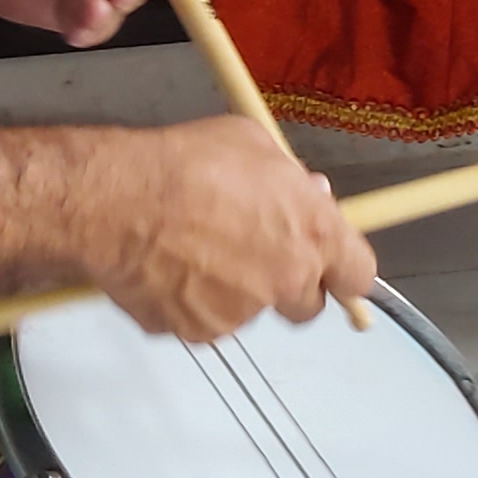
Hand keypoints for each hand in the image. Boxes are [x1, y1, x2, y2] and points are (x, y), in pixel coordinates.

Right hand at [85, 116, 373, 340]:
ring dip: (234, 290)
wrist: (118, 201)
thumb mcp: (256, 146)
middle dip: (288, 285)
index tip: (331, 264)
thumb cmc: (187, 163)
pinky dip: (191, 302)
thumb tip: (308, 194)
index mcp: (313, 234)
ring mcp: (241, 313)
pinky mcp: (196, 331)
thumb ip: (291, 182)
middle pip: (306, 306)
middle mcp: (285, 281)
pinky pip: (203, 320)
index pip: (359, 276)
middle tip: (256, 254)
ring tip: (195, 249)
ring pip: (249, 311)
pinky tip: (169, 267)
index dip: (344, 271)